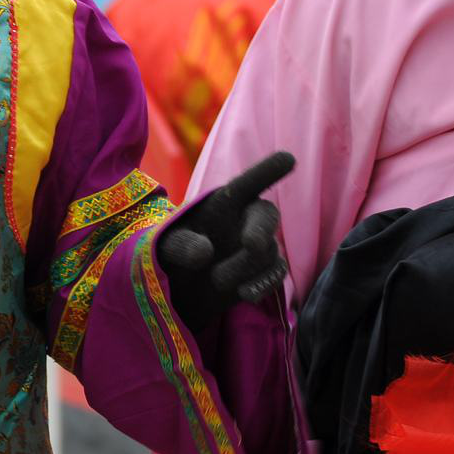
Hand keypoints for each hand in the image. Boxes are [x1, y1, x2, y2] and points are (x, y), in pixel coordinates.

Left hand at [156, 151, 295, 329]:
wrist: (180, 289)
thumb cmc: (172, 254)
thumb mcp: (165, 246)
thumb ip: (180, 244)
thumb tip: (205, 253)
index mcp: (223, 202)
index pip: (248, 183)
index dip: (268, 170)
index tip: (288, 158)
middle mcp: (245, 219)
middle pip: (267, 214)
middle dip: (260, 228)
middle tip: (251, 245)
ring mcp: (258, 246)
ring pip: (268, 252)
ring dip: (245, 267)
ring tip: (216, 280)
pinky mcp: (263, 272)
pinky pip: (275, 274)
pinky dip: (262, 284)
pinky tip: (245, 294)